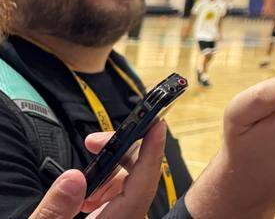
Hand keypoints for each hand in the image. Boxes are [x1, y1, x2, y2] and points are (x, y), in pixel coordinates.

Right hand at [29, 122, 167, 218]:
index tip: (157, 125)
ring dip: (109, 172)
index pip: (143, 183)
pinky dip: (104, 189)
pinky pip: (119, 198)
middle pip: (137, 178)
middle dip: (120, 153)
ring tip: (85, 170)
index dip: (152, 151)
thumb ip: (58, 210)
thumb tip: (74, 178)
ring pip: (128, 186)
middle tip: (94, 141)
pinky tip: (84, 194)